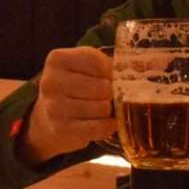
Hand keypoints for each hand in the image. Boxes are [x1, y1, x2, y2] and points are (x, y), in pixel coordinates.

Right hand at [18, 46, 116, 165]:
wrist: (49, 115)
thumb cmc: (74, 86)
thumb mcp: (85, 66)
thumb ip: (106, 64)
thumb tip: (139, 70)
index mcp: (57, 59)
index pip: (97, 63)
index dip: (110, 72)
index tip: (108, 77)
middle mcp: (50, 82)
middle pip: (102, 87)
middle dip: (110, 93)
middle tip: (106, 96)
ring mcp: (53, 107)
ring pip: (102, 108)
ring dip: (108, 110)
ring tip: (101, 109)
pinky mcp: (61, 129)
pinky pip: (98, 127)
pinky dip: (108, 126)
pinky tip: (106, 122)